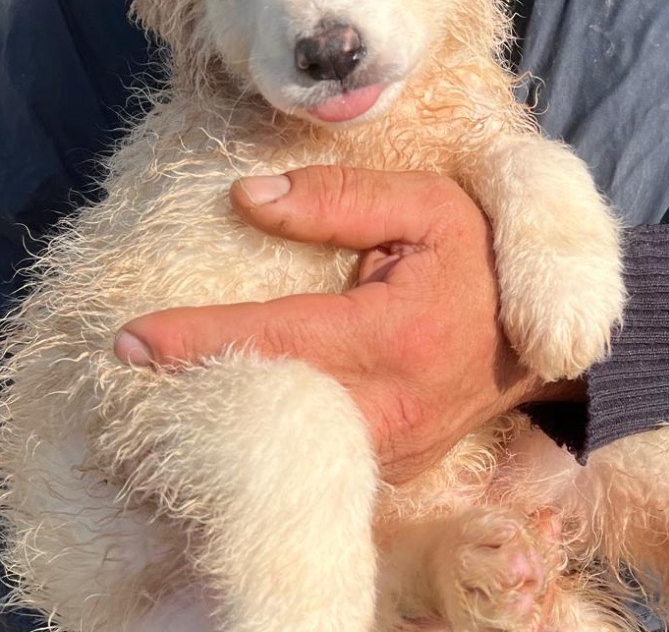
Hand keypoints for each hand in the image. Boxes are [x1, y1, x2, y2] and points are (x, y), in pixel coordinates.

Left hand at [113, 166, 575, 483]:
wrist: (542, 342)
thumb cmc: (483, 262)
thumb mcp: (428, 207)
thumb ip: (338, 201)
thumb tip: (247, 199)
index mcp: (392, 335)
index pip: (276, 337)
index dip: (198, 338)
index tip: (128, 339)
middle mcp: (386, 409)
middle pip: (265, 404)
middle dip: (193, 385)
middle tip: (126, 363)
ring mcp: (389, 452)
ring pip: (285, 440)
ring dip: (225, 411)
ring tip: (166, 382)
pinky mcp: (390, 469)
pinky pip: (314, 456)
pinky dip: (268, 430)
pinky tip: (233, 402)